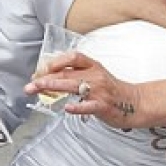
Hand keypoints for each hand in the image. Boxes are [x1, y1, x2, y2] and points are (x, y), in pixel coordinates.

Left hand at [23, 51, 140, 128]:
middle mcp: (95, 76)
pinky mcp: (104, 106)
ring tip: (38, 88)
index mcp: (93, 67)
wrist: (135, 103)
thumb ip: (76, 75)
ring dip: (53, 87)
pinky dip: (77, 107)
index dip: (55, 62)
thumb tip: (50, 77)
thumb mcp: (96, 76)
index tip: (41, 70)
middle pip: (67, 74)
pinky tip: (67, 108)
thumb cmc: (113, 91)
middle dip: (45, 78)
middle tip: (30, 84)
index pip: (72, 58)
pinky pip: (89, 106)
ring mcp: (99, 91)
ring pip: (74, 86)